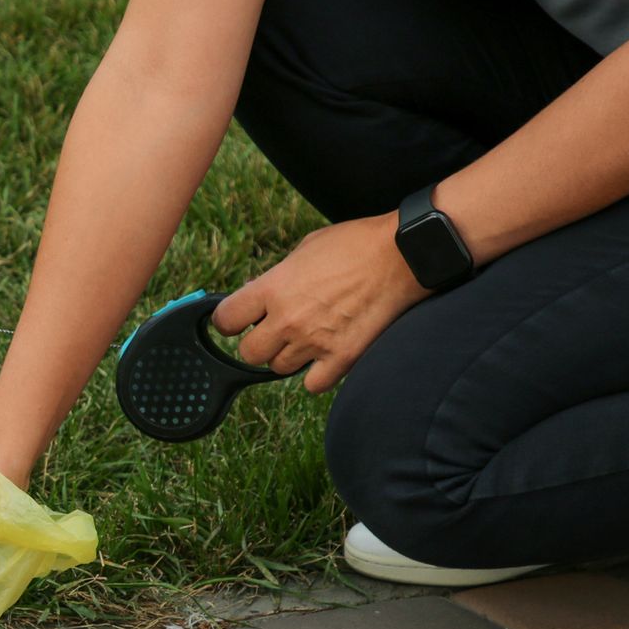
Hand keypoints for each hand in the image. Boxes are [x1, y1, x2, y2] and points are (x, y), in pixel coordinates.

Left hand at [213, 213, 430, 393]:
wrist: (402, 254)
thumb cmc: (355, 244)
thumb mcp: (304, 249)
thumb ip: (277, 278)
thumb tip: (258, 295)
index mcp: (273, 287)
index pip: (226, 319)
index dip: (230, 320)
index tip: (240, 319)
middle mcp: (288, 319)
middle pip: (249, 353)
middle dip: (259, 343)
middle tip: (276, 330)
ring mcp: (314, 341)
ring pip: (279, 369)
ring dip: (289, 356)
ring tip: (308, 336)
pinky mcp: (342, 358)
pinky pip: (312, 385)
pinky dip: (316, 375)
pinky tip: (326, 356)